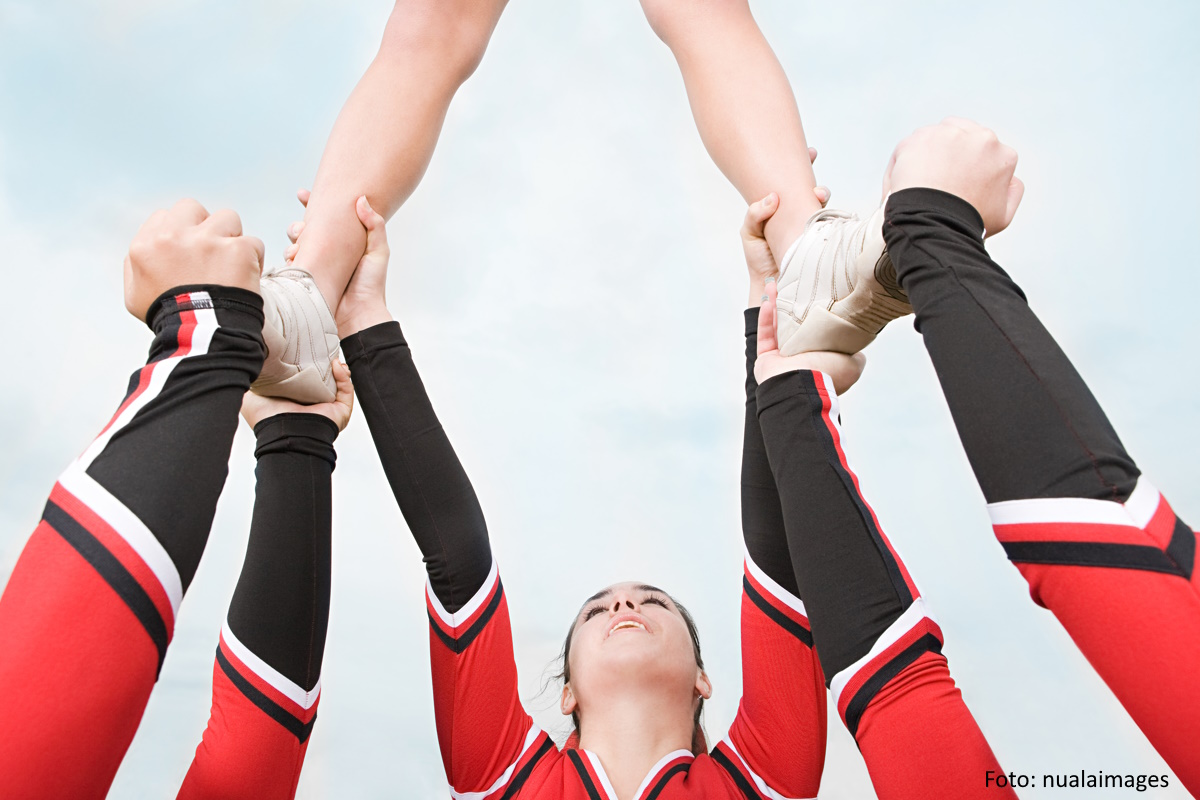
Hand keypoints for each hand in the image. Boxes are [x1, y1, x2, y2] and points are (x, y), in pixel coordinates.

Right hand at [124, 199, 264, 320]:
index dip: (180, 233)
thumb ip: (135, 264)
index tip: (189, 252)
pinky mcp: (237, 249)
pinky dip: (253, 259)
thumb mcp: (135, 295)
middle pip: (192, 208)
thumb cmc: (169, 320)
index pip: (165, 217)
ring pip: (227, 218)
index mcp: (145, 245)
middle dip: (203, 225)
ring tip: (231, 263)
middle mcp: (173, 237)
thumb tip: (146, 245)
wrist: (202, 337)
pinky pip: (252, 242)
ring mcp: (207, 241)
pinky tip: (247, 276)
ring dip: (231, 237)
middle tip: (211, 252)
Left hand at [241, 360, 354, 430]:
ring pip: (339, 383)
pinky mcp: (341, 410)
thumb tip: (249, 363)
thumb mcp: (251, 394)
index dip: (306, 362)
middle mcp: (311, 403)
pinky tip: (337, 365)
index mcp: (293, 399)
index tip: (304, 348)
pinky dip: (344, 376)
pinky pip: (347, 389)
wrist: (283, 432)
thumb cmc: (267, 419)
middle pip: (323, 378)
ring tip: (332, 356)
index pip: (303, 377)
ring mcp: (327, 407)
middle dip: (325, 362)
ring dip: (338, 368)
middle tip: (322, 349)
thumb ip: (253, 380)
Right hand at [285, 191, 391, 337]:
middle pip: (305, 230)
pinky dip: (291, 259)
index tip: (301, 194)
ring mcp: (316, 266)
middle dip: (298, 226)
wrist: (359, 316)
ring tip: (299, 247)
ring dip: (293, 242)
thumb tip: (361, 198)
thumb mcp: (379, 251)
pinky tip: (294, 259)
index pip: (327, 218)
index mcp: (345, 243)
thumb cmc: (372, 285)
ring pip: (295, 245)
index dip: (313, 204)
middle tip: (301, 230)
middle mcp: (328, 253)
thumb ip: (374, 224)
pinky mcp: (306, 279)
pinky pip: (291, 264)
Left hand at [741, 147, 828, 300]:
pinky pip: (827, 222)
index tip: (811, 152)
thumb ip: (755, 212)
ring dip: (821, 196)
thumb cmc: (758, 257)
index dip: (801, 163)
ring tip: (818, 195)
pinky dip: (827, 215)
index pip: (789, 181)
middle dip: (813, 174)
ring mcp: (809, 224)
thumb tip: (773, 197)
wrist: (770, 284)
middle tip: (813, 163)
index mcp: (780, 207)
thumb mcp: (749, 232)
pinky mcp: (819, 238)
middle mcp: (796, 212)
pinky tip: (823, 212)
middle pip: (809, 187)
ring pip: (820, 203)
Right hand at [753, 280, 865, 391]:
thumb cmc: (827, 374)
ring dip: (776, 306)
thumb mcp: (852, 364)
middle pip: (795, 326)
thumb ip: (856, 356)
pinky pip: (765, 334)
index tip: (816, 298)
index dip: (816, 315)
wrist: (802, 385)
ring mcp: (782, 357)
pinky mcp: (766, 357)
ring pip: (778, 326)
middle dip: (793, 306)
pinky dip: (765, 318)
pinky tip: (768, 300)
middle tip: (794, 288)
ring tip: (776, 286)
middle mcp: (801, 357)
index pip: (818, 333)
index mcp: (820, 358)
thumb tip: (860, 352)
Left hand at [881, 117, 1024, 236]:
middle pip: (964, 138)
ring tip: (922, 179)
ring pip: (939, 135)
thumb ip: (1013, 191)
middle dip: (951, 155)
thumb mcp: (1003, 215)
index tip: (956, 184)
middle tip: (938, 181)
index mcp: (1003, 155)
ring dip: (930, 151)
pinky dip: (905, 159)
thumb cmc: (965, 224)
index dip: (968, 168)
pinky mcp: (922, 136)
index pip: (985, 153)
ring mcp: (951, 133)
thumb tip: (1011, 178)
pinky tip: (905, 179)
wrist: (934, 223)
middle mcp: (982, 138)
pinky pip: (911, 144)